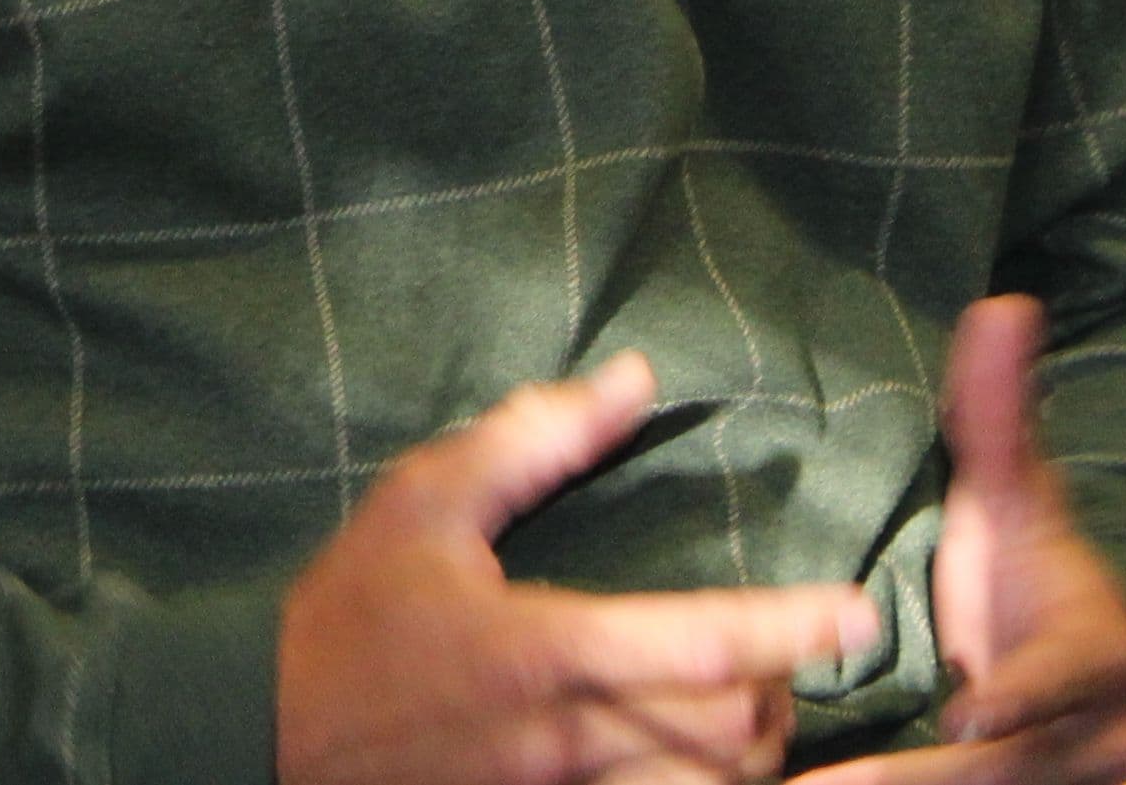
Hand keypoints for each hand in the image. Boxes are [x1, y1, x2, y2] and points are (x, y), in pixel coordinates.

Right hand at [277, 351, 878, 784]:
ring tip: (749, 710)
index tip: (860, 612)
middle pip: (733, 733)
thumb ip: (534, 437)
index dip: (797, 627)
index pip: (709, 641)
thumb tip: (633, 378)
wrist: (265, 741)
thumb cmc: (351, 616)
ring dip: (747, 756)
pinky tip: (694, 759)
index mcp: (552, 649)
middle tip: (784, 652)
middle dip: (779, 694)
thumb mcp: (426, 501)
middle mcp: (573, 742)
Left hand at [809, 297, 1125, 782]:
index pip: (1063, 682)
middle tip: (847, 779)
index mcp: (1104, 661)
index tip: (966, 710)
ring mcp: (1080, 784)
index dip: (1017, 698)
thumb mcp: (1016, 501)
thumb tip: (1003, 304)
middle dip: (934, 775)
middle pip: (1019, 767)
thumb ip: (1001, 412)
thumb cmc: (1040, 585)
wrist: (1092, 684)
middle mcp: (1109, 741)